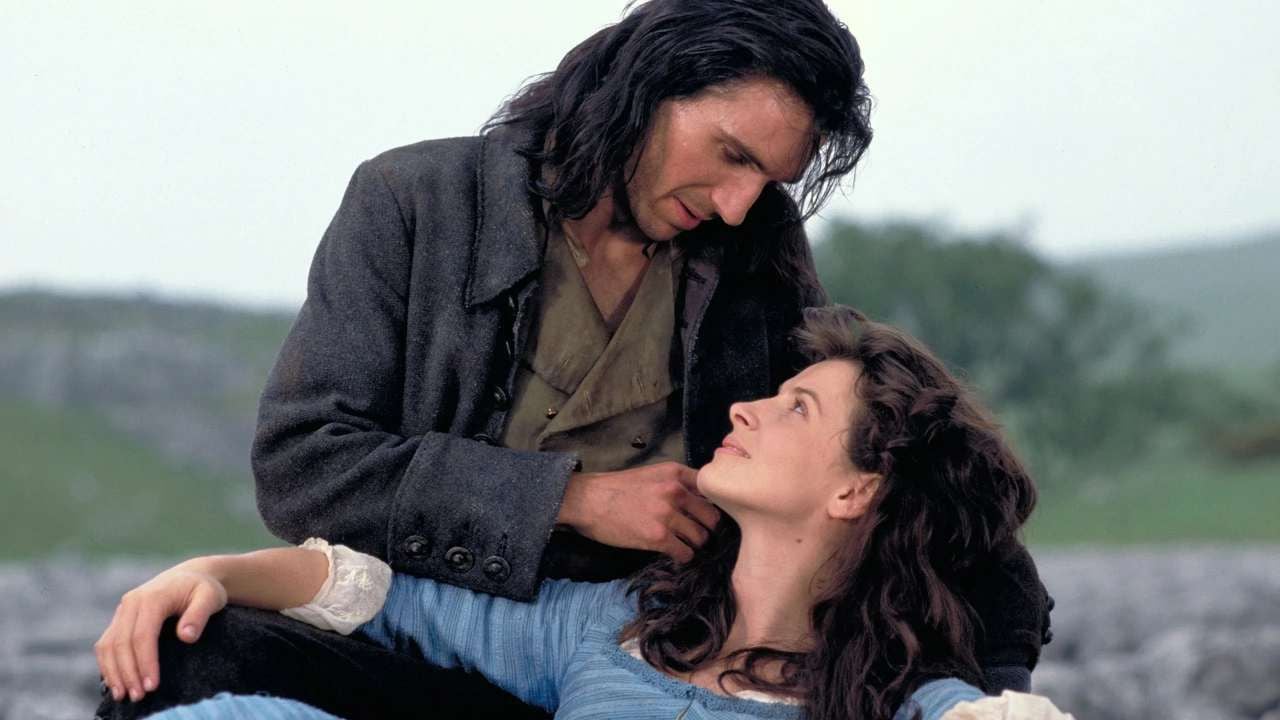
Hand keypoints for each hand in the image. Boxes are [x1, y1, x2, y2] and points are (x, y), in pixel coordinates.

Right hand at [94, 561, 227, 702]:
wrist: (191, 576)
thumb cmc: (203, 589)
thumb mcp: (210, 597)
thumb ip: (199, 614)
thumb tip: (186, 636)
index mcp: (152, 597)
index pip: (143, 635)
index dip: (145, 662)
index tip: (153, 685)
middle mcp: (131, 602)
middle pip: (122, 643)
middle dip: (128, 673)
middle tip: (139, 697)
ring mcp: (123, 610)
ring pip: (108, 645)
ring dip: (114, 672)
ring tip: (124, 696)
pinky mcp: (120, 619)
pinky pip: (106, 643)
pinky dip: (108, 664)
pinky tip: (116, 682)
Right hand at [558, 462, 720, 561]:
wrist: (588, 500)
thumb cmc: (617, 488)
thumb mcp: (651, 474)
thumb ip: (676, 483)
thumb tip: (699, 500)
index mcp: (675, 473)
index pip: (711, 490)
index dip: (712, 505)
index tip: (707, 516)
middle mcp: (676, 491)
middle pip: (712, 517)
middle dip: (708, 529)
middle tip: (699, 535)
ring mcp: (668, 514)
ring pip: (701, 537)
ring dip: (694, 544)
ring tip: (684, 545)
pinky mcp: (658, 537)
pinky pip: (685, 553)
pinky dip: (682, 557)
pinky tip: (674, 554)